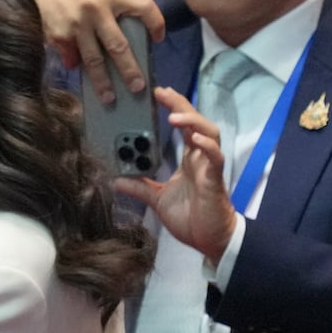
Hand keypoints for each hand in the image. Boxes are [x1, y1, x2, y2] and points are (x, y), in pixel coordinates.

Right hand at [20, 0, 164, 104]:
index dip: (156, 24)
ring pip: (94, 60)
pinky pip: (73, 58)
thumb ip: (116, 4)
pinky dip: (76, 65)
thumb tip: (133, 36)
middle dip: (130, 70)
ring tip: (110, 98)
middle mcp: (96, 9)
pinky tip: (77, 69)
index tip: (158, 39)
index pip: (144, 7)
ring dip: (103, 82)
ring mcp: (77, 25)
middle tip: (138, 87)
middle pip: (119, 45)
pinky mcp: (60, 36)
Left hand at [115, 86, 237, 263]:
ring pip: (210, 134)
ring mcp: (209, 167)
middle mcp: (200, 159)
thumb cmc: (190, 218)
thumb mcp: (157, 199)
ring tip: (174, 115)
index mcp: (188, 160)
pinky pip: (215, 159)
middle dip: (181, 105)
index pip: (184, 127)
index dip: (175, 108)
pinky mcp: (215, 181)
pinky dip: (208, 147)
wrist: (209, 240)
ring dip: (193, 122)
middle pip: (196, 123)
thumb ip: (139, 187)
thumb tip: (116, 179)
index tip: (158, 94)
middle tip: (163, 92)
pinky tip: (198, 140)